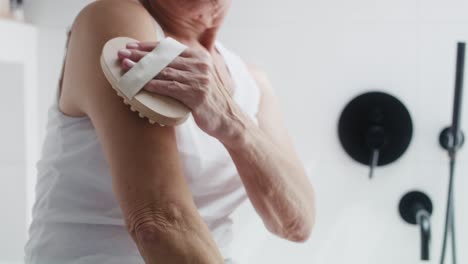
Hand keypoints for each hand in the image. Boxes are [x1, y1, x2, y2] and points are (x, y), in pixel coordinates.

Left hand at [117, 41, 246, 143]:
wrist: (227, 119)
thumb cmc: (208, 100)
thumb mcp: (198, 78)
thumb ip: (183, 68)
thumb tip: (156, 61)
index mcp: (200, 57)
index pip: (169, 48)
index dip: (148, 46)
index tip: (131, 47)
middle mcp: (201, 65)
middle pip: (165, 58)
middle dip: (141, 56)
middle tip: (123, 55)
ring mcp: (200, 80)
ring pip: (166, 72)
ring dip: (144, 70)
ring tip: (127, 69)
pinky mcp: (197, 95)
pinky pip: (172, 88)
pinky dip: (156, 86)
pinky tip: (143, 86)